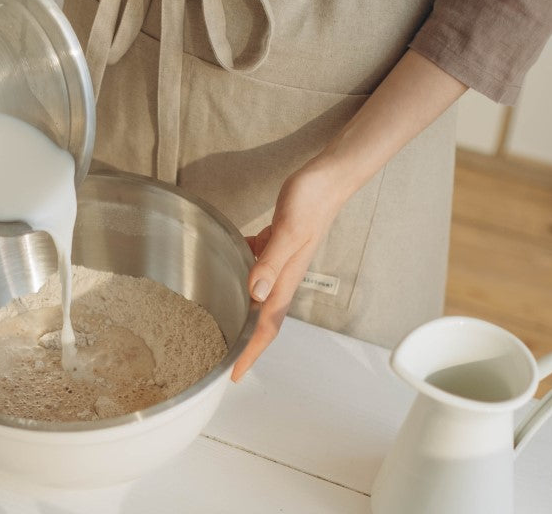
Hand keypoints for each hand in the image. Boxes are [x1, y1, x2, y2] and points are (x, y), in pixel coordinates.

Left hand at [229, 50, 466, 381]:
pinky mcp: (277, 244)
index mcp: (285, 279)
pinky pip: (256, 268)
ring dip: (242, 313)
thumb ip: (270, 261)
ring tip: (219, 324)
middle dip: (244, 343)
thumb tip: (254, 295)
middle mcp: (283, 276)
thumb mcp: (287, 229)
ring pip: (258, 296)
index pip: (266, 325)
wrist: (331, 176)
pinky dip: (240, 275)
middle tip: (223, 360)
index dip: (250, 352)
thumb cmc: (312, 199)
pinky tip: (225, 265)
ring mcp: (281, 261)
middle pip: (262, 319)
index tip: (235, 375)